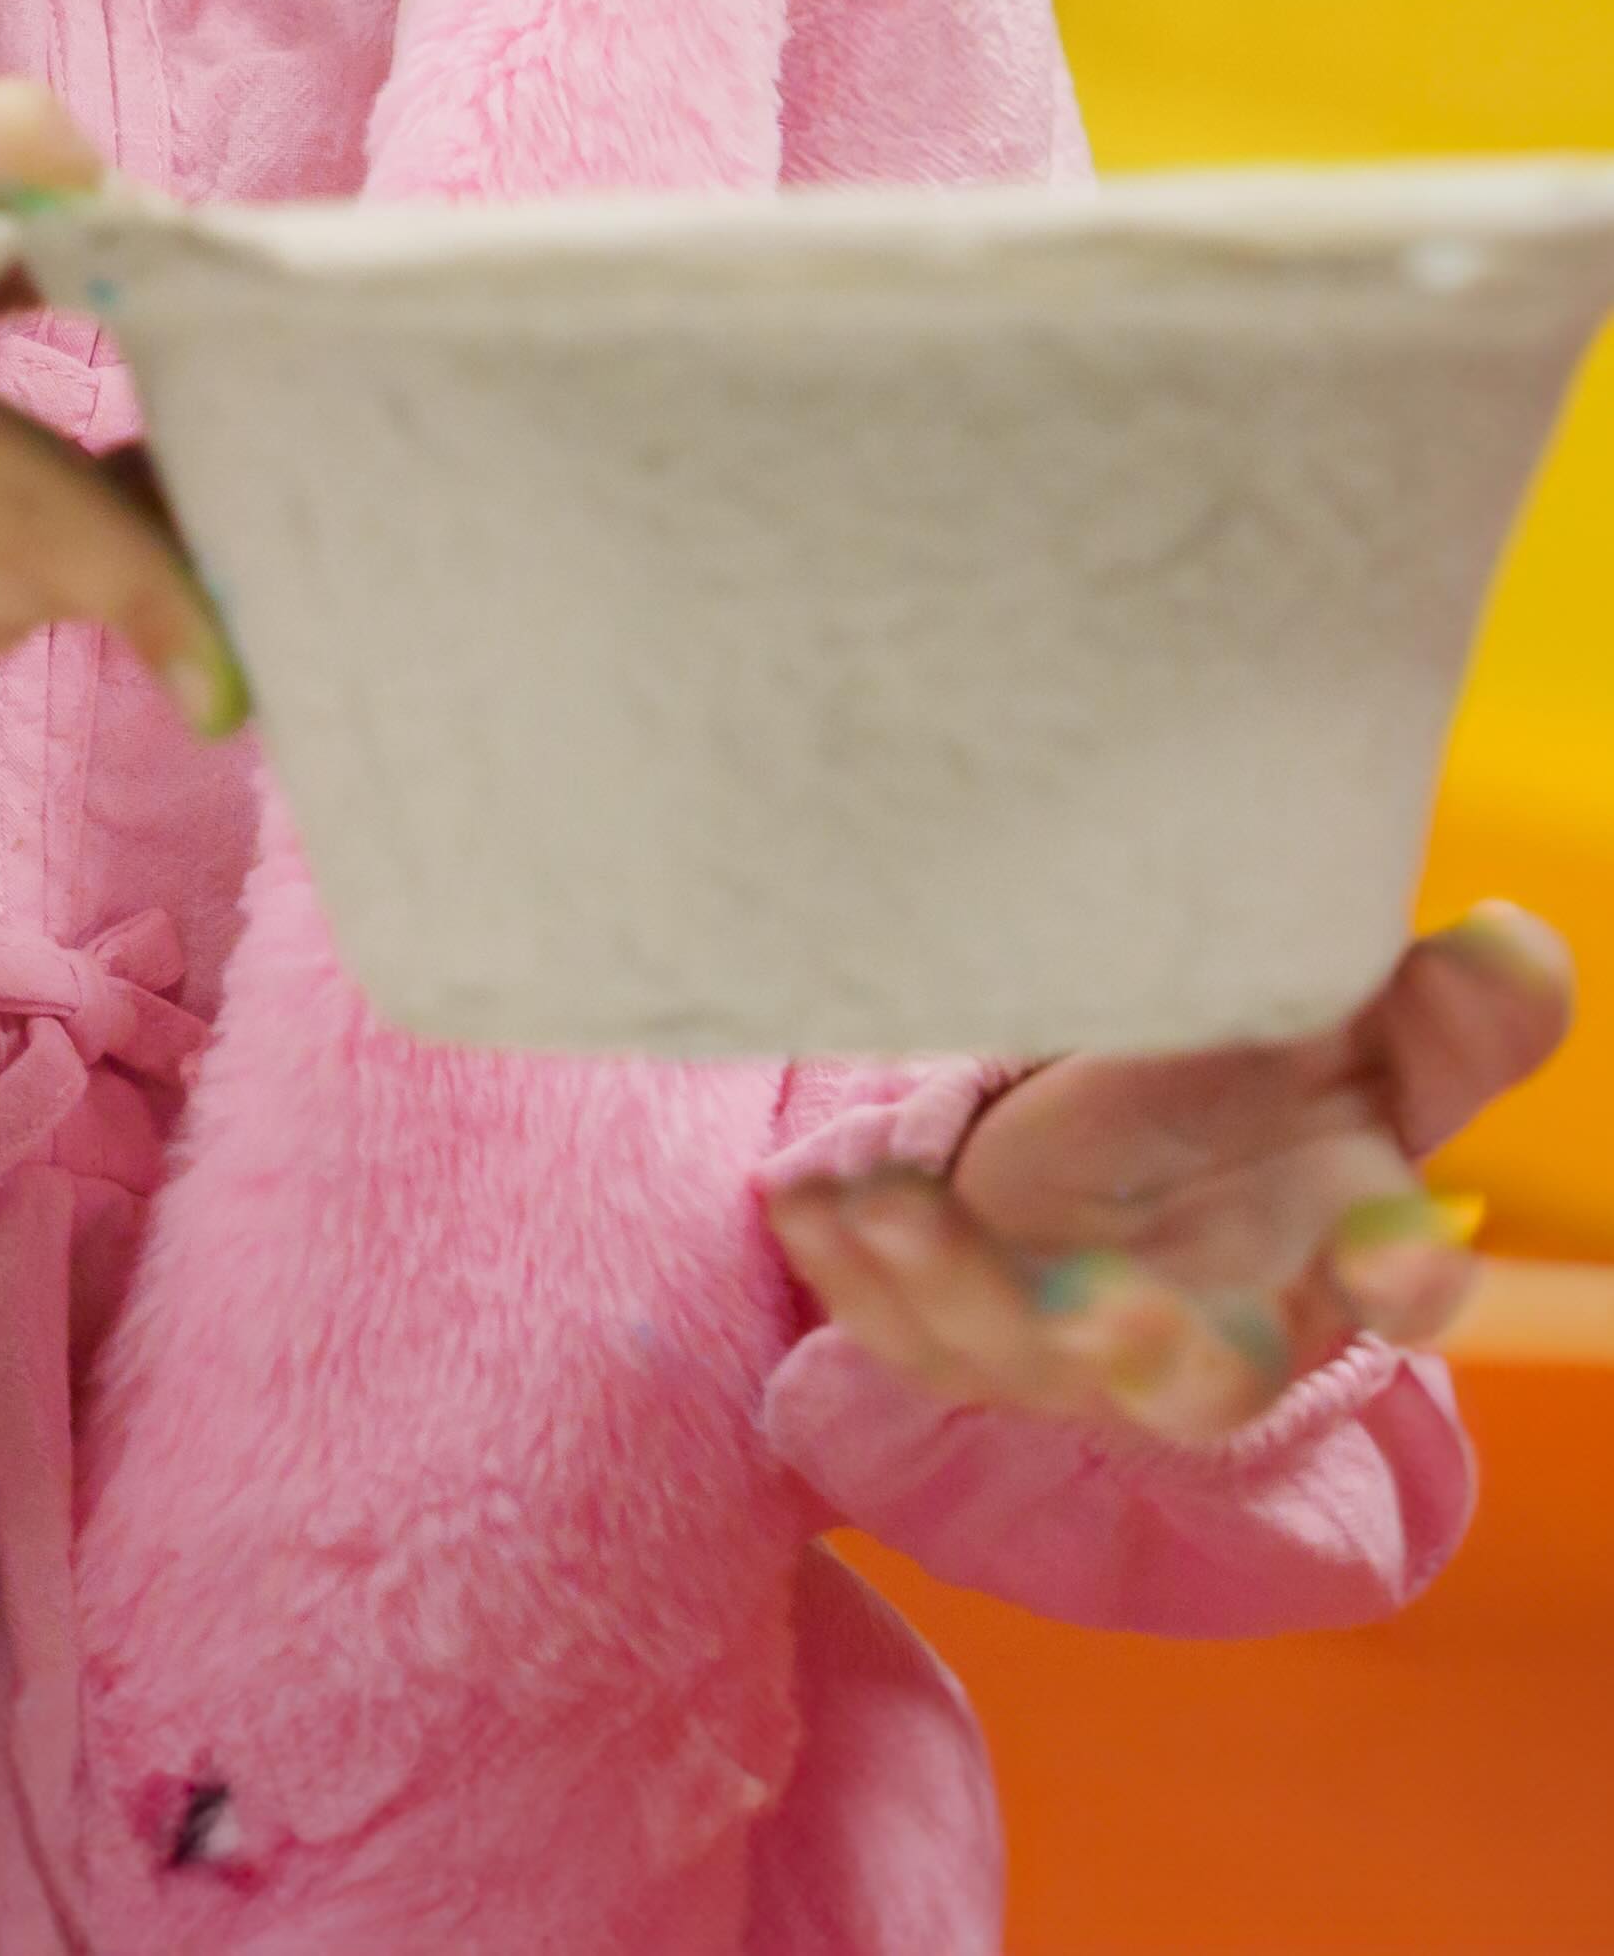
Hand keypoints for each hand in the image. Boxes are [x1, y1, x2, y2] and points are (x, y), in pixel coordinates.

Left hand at [770, 907, 1573, 1439]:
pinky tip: (806, 1200)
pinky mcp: (970, 1336)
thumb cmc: (1267, 1085)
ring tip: (887, 1204)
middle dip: (1150, 1354)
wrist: (1137, 1134)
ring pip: (1017, 1357)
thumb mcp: (1360, 1025)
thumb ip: (1446, 1004)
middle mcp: (1216, 1332)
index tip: (1395, 1242)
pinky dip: (851, 1275)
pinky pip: (903, 1334)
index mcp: (1339, 1255)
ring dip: (951, 1291)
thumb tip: (1520, 945)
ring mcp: (1081, 1349)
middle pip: (1198, 1382)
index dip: (1400, 1276)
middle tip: (1109, 1306)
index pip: (1396, 1286)